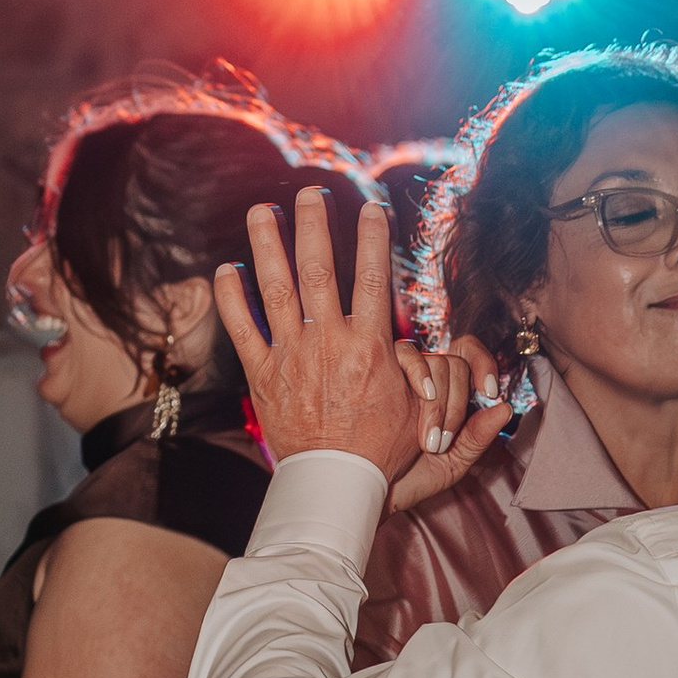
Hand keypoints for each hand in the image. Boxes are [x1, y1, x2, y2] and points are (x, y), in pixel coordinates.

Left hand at [214, 187, 422, 483]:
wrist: (336, 485)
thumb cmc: (382, 452)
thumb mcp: (420, 410)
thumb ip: (427, 372)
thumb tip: (451, 351)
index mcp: (370, 348)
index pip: (374, 279)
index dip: (373, 239)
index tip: (371, 207)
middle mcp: (328, 343)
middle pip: (319, 270)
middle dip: (315, 225)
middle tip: (311, 192)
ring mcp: (291, 356)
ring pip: (275, 288)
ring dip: (268, 244)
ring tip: (262, 209)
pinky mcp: (263, 375)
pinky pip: (242, 328)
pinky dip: (231, 297)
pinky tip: (226, 269)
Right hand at [381, 339, 506, 514]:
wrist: (369, 493)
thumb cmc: (408, 479)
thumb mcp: (451, 463)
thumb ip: (478, 437)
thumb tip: (505, 408)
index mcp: (447, 393)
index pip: (469, 357)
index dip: (483, 365)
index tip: (489, 392)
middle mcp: (424, 378)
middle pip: (453, 362)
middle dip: (456, 402)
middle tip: (443, 441)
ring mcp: (399, 373)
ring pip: (430, 359)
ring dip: (436, 399)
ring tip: (427, 438)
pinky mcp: (376, 370)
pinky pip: (401, 353)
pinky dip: (416, 371)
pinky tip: (417, 397)